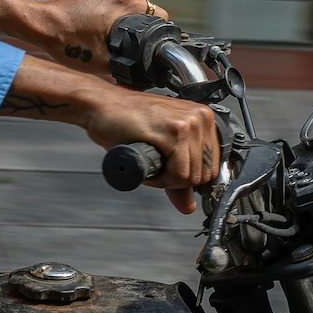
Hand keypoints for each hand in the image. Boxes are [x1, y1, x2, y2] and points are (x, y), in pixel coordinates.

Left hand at [0, 0, 166, 77]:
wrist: (39, 24)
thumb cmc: (65, 41)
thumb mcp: (103, 62)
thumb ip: (129, 66)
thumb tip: (143, 76)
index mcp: (124, 0)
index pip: (159, 14)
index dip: (155, 32)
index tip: (146, 43)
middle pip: (141, 9)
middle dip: (134, 26)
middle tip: (120, 42)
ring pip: (125, 3)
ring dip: (120, 18)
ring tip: (103, 34)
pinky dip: (106, 10)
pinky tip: (93, 25)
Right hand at [0, 57, 215, 213]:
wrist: (100, 106)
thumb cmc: (125, 121)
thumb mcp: (160, 149)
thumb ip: (178, 177)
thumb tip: (189, 206)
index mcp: (202, 118)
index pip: (212, 168)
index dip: (187, 176)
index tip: (167, 167)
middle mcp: (200, 117)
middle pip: (204, 174)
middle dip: (178, 179)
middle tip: (155, 162)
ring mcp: (189, 122)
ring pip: (192, 177)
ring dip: (167, 178)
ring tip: (149, 158)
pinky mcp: (174, 130)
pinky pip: (179, 175)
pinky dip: (161, 178)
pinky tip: (147, 159)